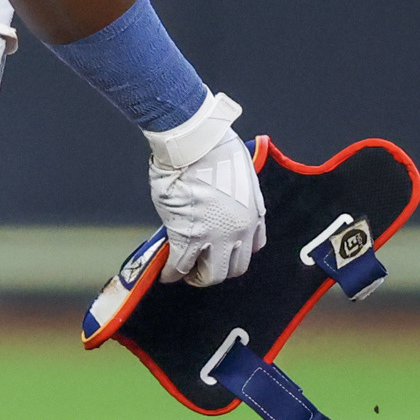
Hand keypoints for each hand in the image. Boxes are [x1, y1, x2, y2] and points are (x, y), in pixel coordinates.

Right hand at [144, 90, 264, 285]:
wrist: (195, 142)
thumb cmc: (214, 147)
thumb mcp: (240, 173)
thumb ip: (235, 195)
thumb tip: (218, 203)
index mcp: (254, 213)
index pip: (253, 247)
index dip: (236, 251)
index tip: (223, 251)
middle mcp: (240, 231)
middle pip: (234, 268)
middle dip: (217, 270)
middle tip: (202, 269)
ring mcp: (215, 237)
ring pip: (210, 274)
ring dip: (196, 276)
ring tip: (184, 273)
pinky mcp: (189, 237)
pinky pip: (180, 265)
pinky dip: (172, 273)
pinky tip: (166, 274)